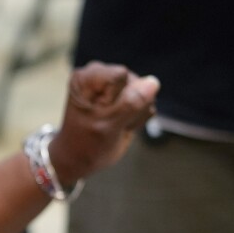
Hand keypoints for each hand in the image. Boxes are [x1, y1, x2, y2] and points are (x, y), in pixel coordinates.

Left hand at [47, 62, 159, 185]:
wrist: (80, 159)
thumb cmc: (86, 144)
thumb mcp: (107, 127)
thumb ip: (130, 104)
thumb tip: (153, 82)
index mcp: (87, 77)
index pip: (122, 75)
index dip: (121, 97)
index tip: (105, 114)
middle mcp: (100, 74)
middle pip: (136, 82)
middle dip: (130, 107)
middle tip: (112, 123)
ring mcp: (114, 83)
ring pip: (146, 91)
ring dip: (135, 114)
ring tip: (116, 125)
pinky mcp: (126, 94)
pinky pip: (147, 101)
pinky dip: (138, 117)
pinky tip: (123, 124)